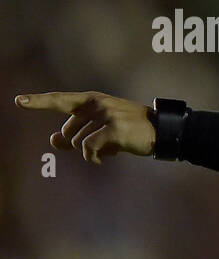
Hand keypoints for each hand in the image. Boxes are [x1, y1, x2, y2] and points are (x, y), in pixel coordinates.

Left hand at [13, 91, 155, 163]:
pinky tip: (105, 158)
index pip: (60, 100)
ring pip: (78, 143)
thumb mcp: (101, 129)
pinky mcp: (114, 129)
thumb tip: (52, 140)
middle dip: (79, 144)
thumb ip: (76, 132)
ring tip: (110, 149)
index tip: (18, 101)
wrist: (161, 130)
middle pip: (68, 132)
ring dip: (91, 152)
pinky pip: (89, 149)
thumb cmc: (129, 130)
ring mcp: (106, 115)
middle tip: (102, 145)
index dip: (38, 101)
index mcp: (92, 99)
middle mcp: (97, 103)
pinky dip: (94, 158)